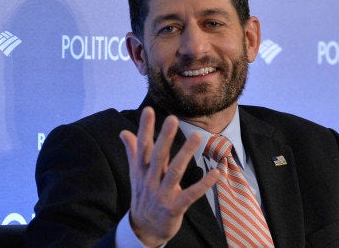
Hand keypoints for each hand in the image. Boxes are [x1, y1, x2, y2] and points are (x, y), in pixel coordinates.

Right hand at [119, 107, 219, 246]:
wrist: (144, 229)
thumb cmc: (144, 196)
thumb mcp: (136, 174)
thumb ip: (133, 152)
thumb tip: (123, 132)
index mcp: (142, 171)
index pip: (143, 146)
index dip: (145, 128)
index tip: (148, 110)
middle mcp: (151, 181)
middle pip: (158, 156)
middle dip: (164, 137)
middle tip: (172, 118)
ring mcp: (163, 194)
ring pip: (175, 171)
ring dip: (185, 154)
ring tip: (197, 137)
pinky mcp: (175, 207)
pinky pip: (191, 194)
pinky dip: (203, 184)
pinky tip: (215, 173)